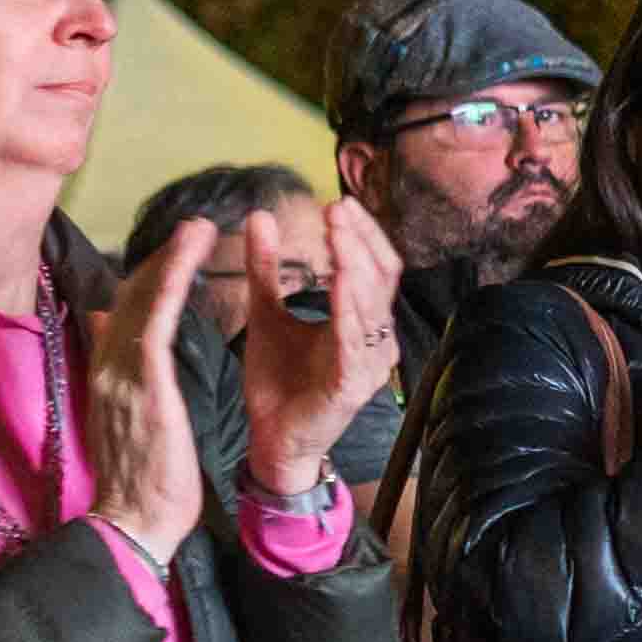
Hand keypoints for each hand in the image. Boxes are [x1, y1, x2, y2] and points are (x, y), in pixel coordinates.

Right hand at [80, 228, 213, 563]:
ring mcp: (121, 376)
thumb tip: (114, 333)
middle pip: (131, 297)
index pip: (126, 312)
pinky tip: (186, 264)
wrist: (133, 524)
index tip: (175, 251)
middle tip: (193, 225)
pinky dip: (169, 290)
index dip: (150, 277)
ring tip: (197, 228)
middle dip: (162, 258)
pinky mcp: (143, 389)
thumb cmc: (141, 480)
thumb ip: (122, 376)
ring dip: (169, 260)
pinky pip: (154, 328)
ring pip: (142, 303)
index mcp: (108, 374)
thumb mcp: (129, 418)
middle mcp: (108, 367)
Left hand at [234, 193, 400, 495]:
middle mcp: (375, 340)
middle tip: (337, 209)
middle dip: (359, 239)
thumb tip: (260, 216)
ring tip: (337, 232)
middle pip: (381, 277)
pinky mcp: (352, 384)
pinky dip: (348, 307)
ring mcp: (368, 363)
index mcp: (360, 321)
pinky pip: (355, 340)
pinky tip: (336, 278)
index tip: (338, 203)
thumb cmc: (278, 382)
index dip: (361, 233)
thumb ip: (265, 268)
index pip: (375, 265)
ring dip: (354, 263)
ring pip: (372, 303)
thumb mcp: (266, 313)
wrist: (272, 438)